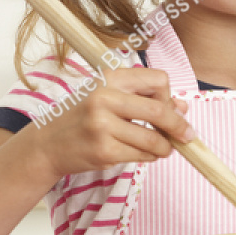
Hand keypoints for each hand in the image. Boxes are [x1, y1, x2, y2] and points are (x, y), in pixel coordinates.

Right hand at [29, 65, 194, 182]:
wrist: (48, 144)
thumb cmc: (83, 118)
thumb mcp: (109, 99)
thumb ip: (145, 99)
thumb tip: (183, 107)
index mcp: (109, 78)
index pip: (158, 80)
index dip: (168, 96)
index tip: (167, 108)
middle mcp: (104, 98)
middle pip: (159, 110)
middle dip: (178, 126)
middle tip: (187, 135)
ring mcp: (102, 125)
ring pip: (153, 138)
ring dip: (165, 147)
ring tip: (164, 148)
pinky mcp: (103, 150)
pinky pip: (141, 155)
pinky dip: (150, 156)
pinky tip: (145, 154)